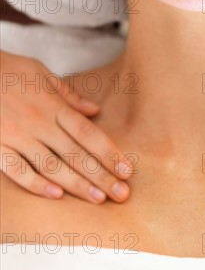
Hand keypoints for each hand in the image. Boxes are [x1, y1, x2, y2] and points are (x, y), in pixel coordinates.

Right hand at [0, 50, 133, 203]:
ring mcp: (17, 136)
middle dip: (101, 175)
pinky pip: (16, 169)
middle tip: (121, 194)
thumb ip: (68, 95)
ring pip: (51, 165)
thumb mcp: (42, 74)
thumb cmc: (9, 71)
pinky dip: (34, 183)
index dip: (109, 153)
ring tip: (97, 199)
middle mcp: (39, 123)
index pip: (88, 133)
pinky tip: (55, 195)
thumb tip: (94, 110)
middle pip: (76, 154)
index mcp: (53, 106)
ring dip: (76, 184)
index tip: (127, 170)